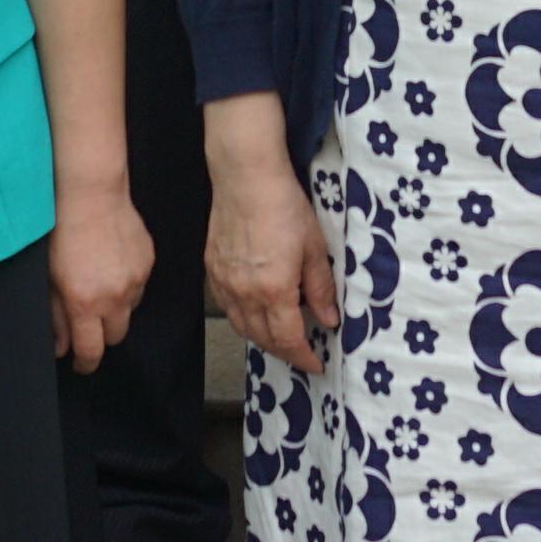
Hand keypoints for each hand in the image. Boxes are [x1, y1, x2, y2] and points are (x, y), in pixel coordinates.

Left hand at [47, 173, 151, 372]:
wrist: (91, 194)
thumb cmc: (61, 231)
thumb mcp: (48, 278)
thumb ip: (56, 317)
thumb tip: (60, 346)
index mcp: (85, 303)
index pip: (92, 351)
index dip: (85, 363)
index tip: (80, 363)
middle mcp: (115, 296)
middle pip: (116, 337)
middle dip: (101, 335)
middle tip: (87, 321)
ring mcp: (135, 279)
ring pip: (129, 310)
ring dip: (115, 307)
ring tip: (99, 283)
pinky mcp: (148, 262)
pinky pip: (139, 285)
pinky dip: (126, 283)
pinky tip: (111, 264)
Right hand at [204, 138, 336, 372]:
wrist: (245, 177)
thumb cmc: (284, 206)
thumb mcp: (314, 248)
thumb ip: (320, 288)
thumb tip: (329, 319)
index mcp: (274, 290)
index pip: (288, 339)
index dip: (303, 357)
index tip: (316, 364)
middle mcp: (244, 293)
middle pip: (262, 339)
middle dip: (284, 351)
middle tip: (302, 353)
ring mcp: (224, 282)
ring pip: (241, 326)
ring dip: (262, 338)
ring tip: (281, 337)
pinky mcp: (211, 268)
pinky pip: (227, 306)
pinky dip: (242, 318)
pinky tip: (255, 311)